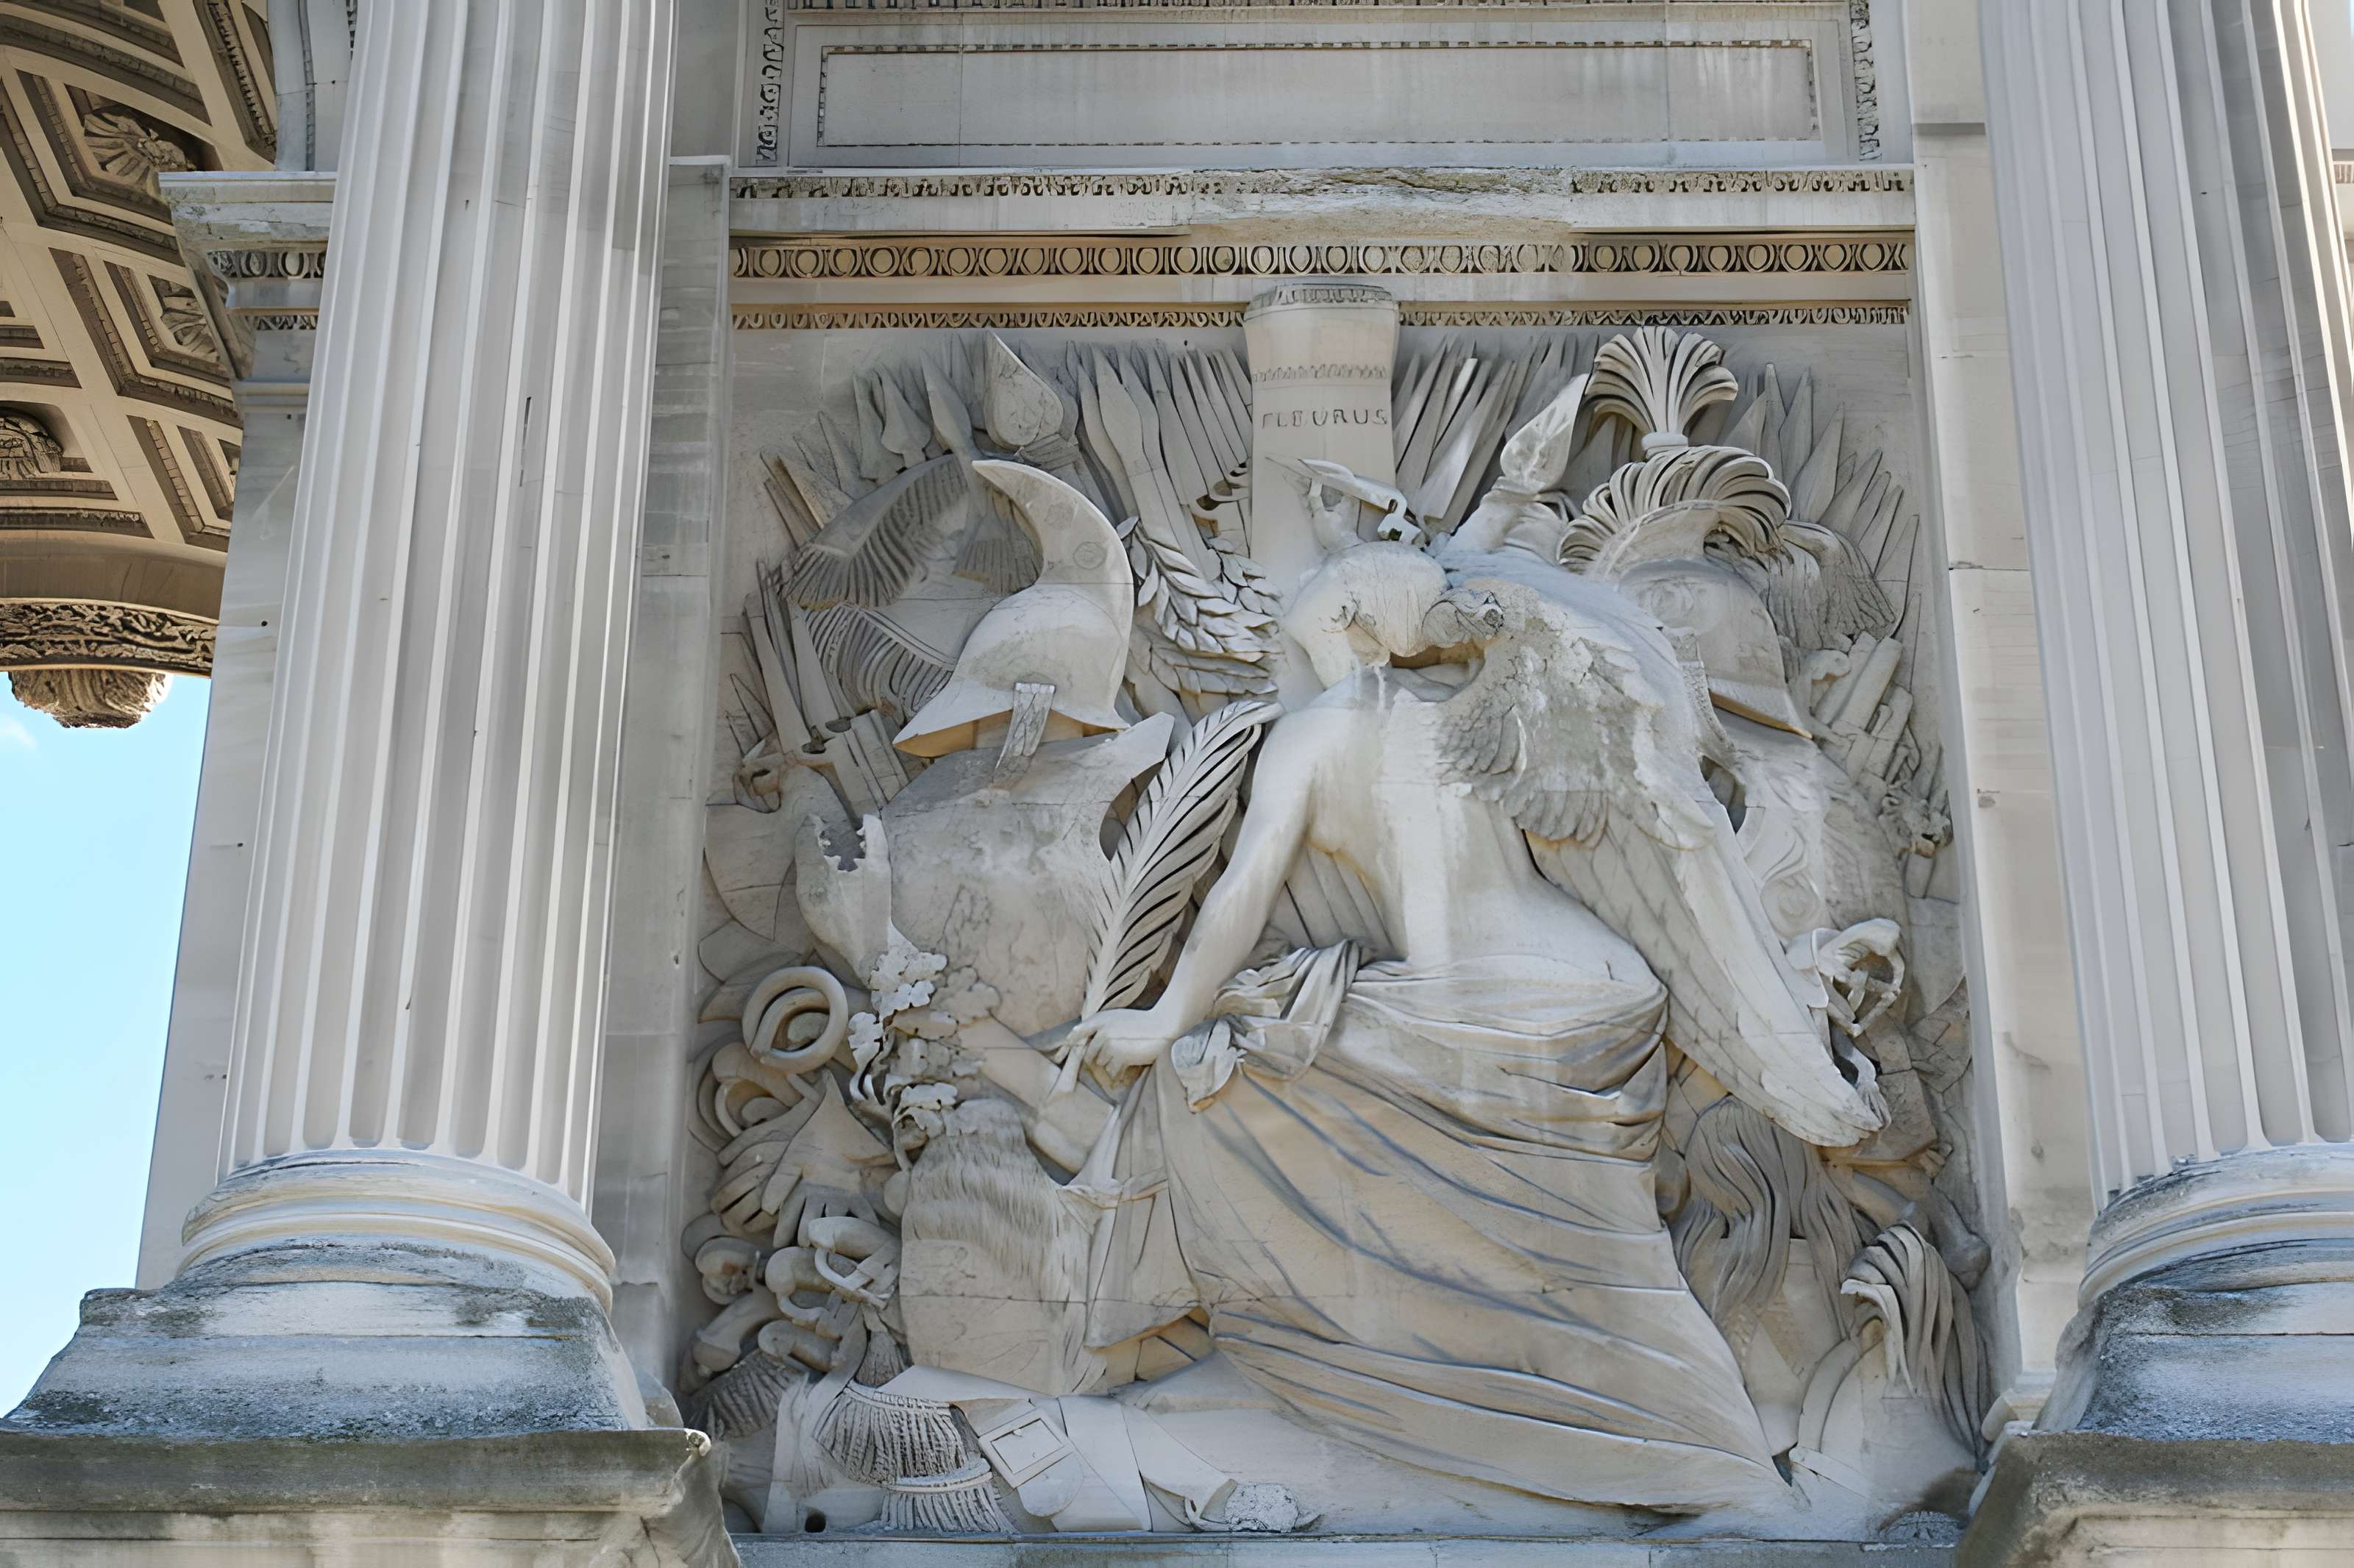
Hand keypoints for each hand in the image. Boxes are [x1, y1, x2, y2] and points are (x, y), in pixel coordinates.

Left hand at [1057, 1005, 1181, 1085]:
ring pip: (1102, 1064)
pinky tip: (1131, 1062)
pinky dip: (1120, 1071)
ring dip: (1113, 1063)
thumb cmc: (1141, 1022)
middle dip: (1101, 1057)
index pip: (1078, 1033)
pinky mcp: (1120, 1056)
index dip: (1070, 1043)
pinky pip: (1113, 1071)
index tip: (1061, 1054)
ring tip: (1128, 1053)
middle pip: (1090, 1054)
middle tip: (1119, 1052)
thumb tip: (1077, 1037)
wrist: (1162, 1025)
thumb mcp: (1117, 1018)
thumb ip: (1099, 1026)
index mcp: (1100, 1019)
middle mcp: (1101, 1031)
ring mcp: (1110, 1044)